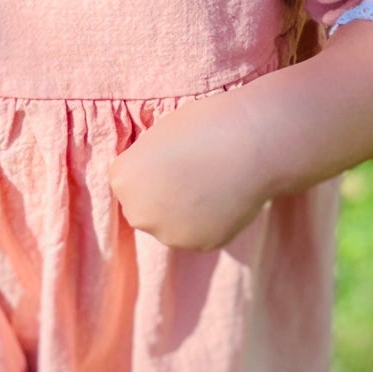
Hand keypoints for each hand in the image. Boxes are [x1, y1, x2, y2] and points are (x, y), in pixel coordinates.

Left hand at [109, 94, 268, 252]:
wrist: (250, 144)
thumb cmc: (205, 126)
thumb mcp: (158, 136)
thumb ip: (148, 164)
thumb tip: (153, 181)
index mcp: (122, 179)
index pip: (128, 179)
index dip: (152, 165)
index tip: (174, 154)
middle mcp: (137, 213)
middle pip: (143, 207)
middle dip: (161, 196)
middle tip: (193, 175)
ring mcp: (168, 233)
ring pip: (170, 225)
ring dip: (183, 213)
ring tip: (211, 187)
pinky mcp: (199, 246)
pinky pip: (197, 233)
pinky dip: (208, 221)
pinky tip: (224, 199)